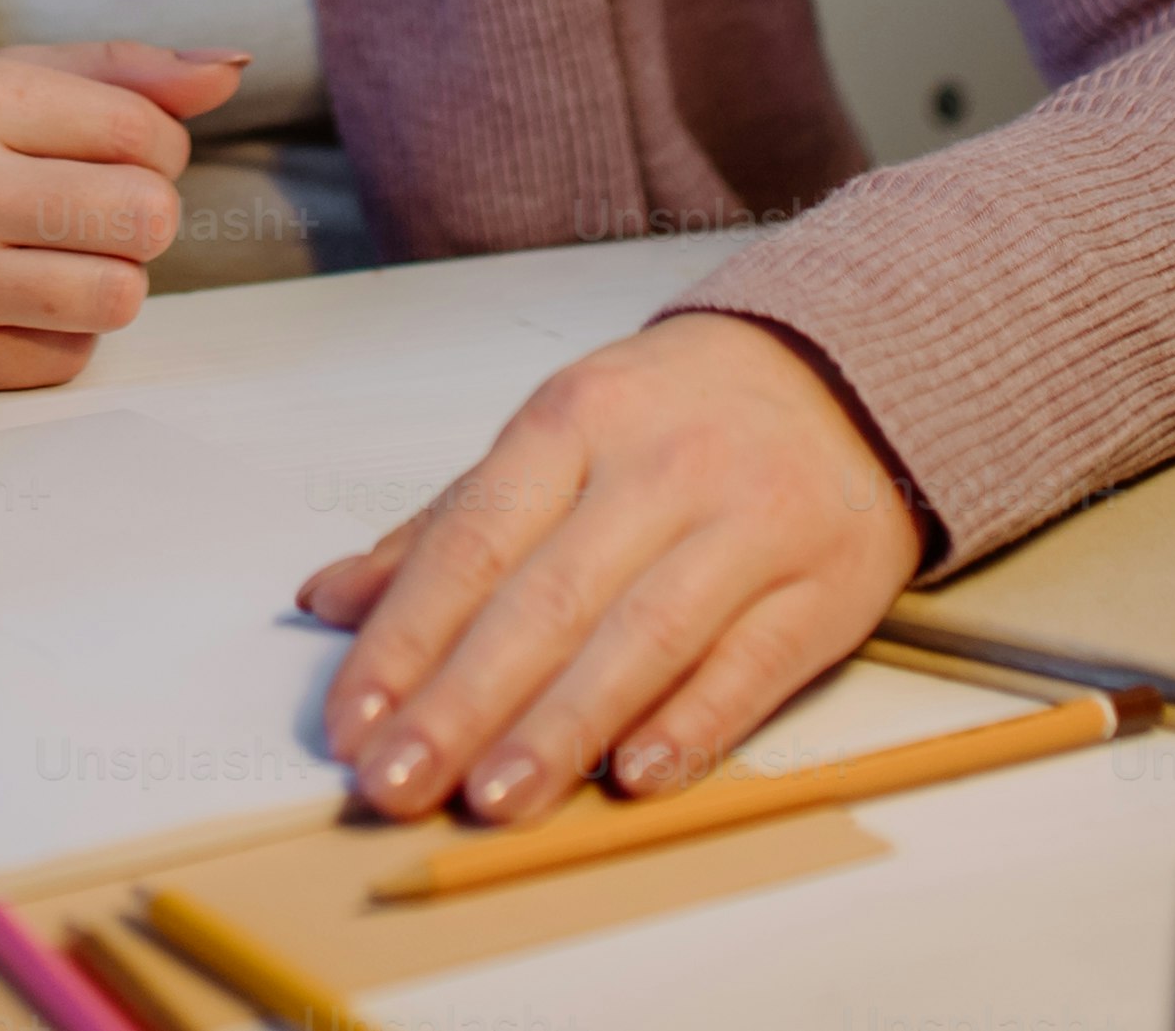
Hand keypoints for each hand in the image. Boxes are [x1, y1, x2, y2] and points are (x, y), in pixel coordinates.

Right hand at [0, 41, 246, 385]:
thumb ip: (116, 73)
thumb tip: (231, 70)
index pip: (147, 132)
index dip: (153, 148)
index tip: (104, 152)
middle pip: (148, 218)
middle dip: (139, 215)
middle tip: (84, 208)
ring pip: (120, 297)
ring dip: (106, 279)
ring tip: (49, 255)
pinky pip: (69, 359)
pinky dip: (57, 332)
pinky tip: (1, 299)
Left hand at [300, 313, 921, 823]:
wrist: (845, 375)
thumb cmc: (673, 420)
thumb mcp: (556, 438)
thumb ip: (448, 525)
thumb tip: (330, 601)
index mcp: (575, 420)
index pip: (473, 541)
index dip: (405, 637)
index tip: (350, 722)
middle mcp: (659, 468)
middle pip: (546, 598)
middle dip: (461, 701)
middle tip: (396, 782)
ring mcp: (748, 525)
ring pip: (643, 636)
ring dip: (561, 726)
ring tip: (492, 799)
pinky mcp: (824, 587)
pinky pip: (750, 663)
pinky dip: (691, 724)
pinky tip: (634, 778)